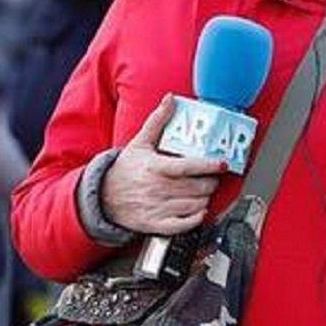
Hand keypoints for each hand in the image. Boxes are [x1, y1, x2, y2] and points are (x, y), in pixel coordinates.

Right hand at [99, 97, 224, 235]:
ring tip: (204, 191)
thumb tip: (170, 100)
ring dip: (205, 198)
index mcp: (155, 167)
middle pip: (197, 187)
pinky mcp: (156, 224)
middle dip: (211, 182)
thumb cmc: (125, 169)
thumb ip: (158, 120)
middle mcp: (157, 188)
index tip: (221, 163)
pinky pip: (183, 225)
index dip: (208, 165)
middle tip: (213, 177)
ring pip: (194, 205)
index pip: (188, 166)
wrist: (103, 197)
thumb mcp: (140, 142)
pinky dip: (195, 219)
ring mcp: (157, 208)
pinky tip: (199, 211)